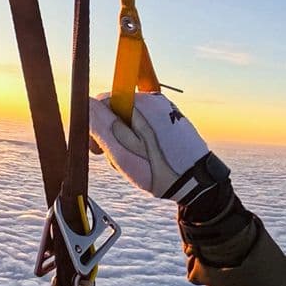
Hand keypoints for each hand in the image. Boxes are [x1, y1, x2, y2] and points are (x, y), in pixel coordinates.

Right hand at [89, 92, 228, 201]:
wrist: (200, 185)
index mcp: (143, 104)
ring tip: (134, 162)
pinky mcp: (172, 122)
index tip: (97, 150)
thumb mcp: (123, 153)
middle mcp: (155, 101)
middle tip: (116, 159)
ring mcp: (165, 111)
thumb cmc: (161, 171)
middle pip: (117, 110)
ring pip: (131, 120)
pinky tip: (146, 159)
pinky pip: (146, 126)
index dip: (94, 125)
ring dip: (125, 140)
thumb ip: (101, 126)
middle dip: (111, 134)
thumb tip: (85, 102)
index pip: (104, 101)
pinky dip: (140, 141)